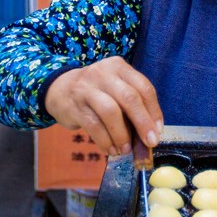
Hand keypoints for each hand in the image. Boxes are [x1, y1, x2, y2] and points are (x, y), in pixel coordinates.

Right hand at [44, 57, 163, 156]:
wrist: (59, 89)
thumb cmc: (96, 92)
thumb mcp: (114, 88)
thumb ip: (131, 105)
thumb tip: (149, 134)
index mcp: (119, 67)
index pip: (143, 87)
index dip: (154, 111)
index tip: (157, 131)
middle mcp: (103, 73)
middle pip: (129, 98)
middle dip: (142, 123)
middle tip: (150, 142)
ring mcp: (87, 88)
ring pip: (110, 112)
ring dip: (122, 135)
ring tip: (125, 149)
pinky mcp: (74, 105)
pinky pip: (94, 126)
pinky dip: (105, 141)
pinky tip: (111, 150)